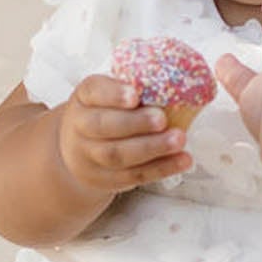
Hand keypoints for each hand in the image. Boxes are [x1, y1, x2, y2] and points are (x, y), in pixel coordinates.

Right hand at [56, 74, 192, 193]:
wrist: (80, 150)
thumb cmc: (106, 113)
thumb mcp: (110, 95)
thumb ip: (135, 89)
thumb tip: (175, 83)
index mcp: (84, 97)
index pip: (93, 91)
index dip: (113, 94)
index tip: (135, 95)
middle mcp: (79, 126)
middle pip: (102, 126)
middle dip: (135, 123)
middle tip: (162, 119)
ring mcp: (88, 156)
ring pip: (117, 154)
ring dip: (151, 148)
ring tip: (179, 140)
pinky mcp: (104, 178)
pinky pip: (132, 176)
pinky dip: (160, 168)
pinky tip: (182, 160)